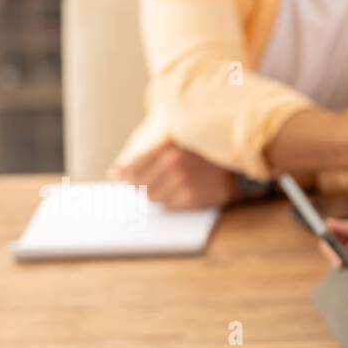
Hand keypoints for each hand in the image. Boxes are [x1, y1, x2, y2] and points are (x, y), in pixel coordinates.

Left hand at [114, 142, 236, 210]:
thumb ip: (140, 154)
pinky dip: (171, 201)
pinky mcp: (193, 199)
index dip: (126, 175)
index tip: (125, 178)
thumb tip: (114, 174)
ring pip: (152, 198)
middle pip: (139, 185)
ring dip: (157, 194)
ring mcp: (184, 182)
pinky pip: (168, 206)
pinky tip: (181, 191)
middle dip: (141, 186)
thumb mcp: (171, 141)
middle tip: (151, 181)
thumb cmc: (196, 151)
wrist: (234, 165)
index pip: (132, 167)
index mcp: (166, 144)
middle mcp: (174, 163)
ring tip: (171, 184)